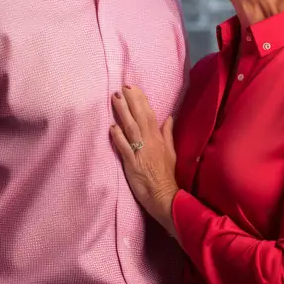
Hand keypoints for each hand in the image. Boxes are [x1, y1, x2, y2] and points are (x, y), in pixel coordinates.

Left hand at [110, 85, 178, 235]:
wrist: (166, 197)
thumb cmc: (166, 176)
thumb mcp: (171, 153)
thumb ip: (168, 134)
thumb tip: (169, 118)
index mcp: (158, 139)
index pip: (149, 115)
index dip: (141, 100)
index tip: (133, 88)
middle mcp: (150, 142)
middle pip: (140, 117)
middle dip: (131, 101)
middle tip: (122, 87)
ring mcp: (141, 153)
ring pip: (131, 129)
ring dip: (123, 113)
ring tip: (115, 99)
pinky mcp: (133, 165)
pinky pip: (125, 149)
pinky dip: (119, 138)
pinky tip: (112, 127)